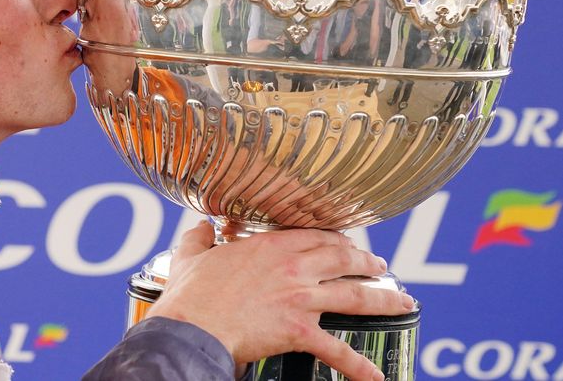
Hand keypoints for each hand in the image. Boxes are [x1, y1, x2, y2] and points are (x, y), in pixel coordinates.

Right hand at [145, 222, 413, 380]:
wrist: (194, 328)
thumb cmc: (191, 295)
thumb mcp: (191, 257)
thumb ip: (200, 238)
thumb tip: (201, 226)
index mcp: (270, 247)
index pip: (315, 236)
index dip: (336, 239)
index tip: (345, 243)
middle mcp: (293, 269)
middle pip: (343, 260)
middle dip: (367, 262)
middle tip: (381, 265)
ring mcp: (300, 299)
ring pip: (354, 296)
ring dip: (383, 298)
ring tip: (403, 300)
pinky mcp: (299, 331)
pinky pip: (336, 350)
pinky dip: (358, 364)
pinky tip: (375, 373)